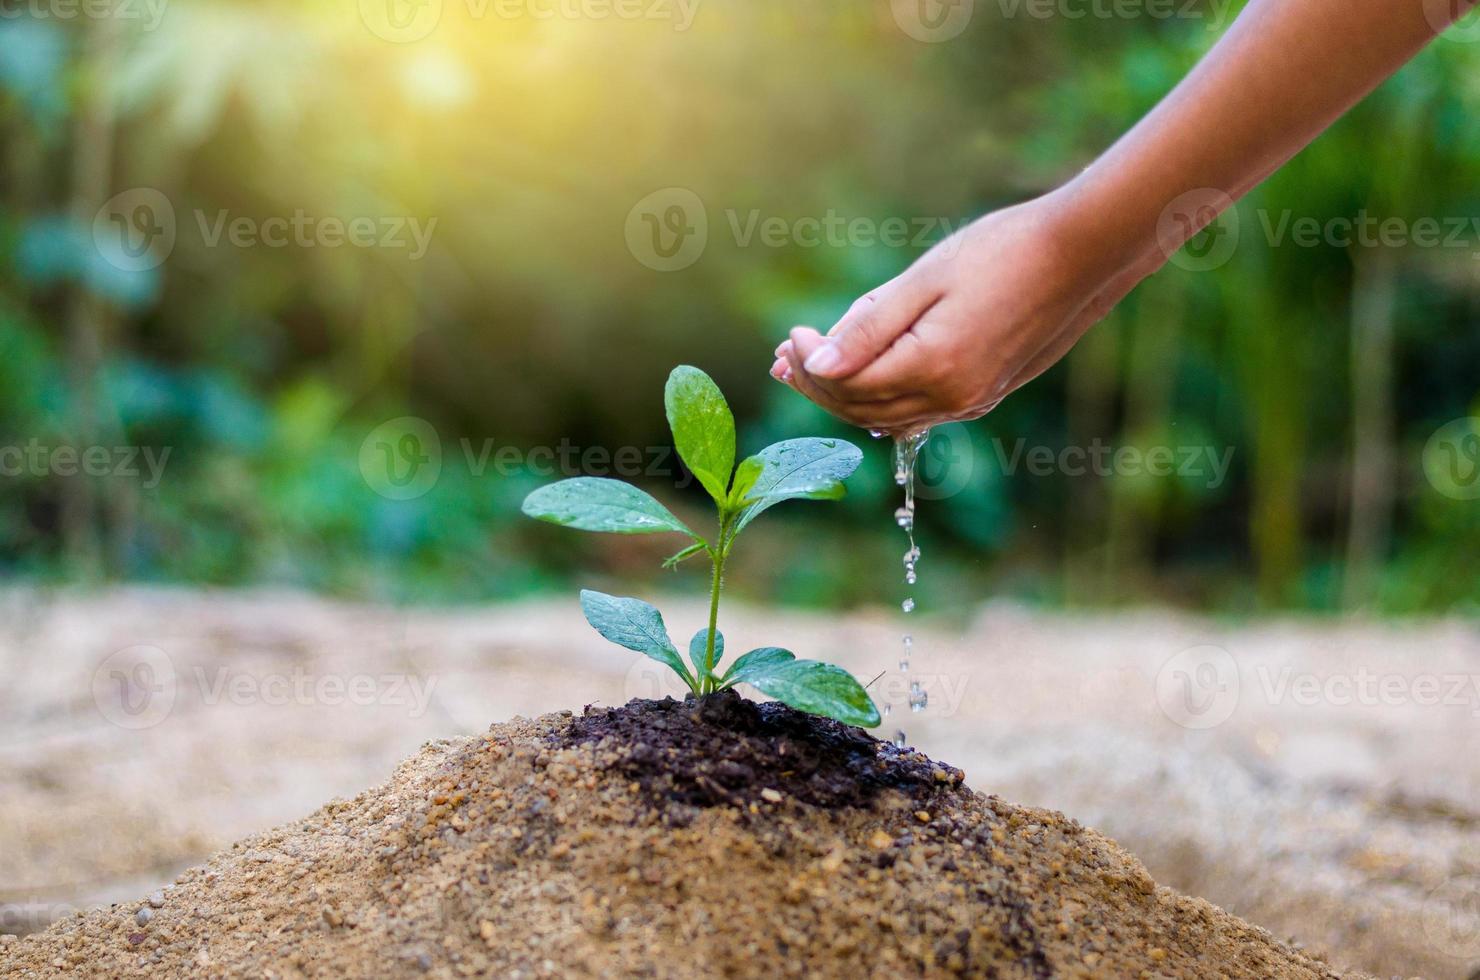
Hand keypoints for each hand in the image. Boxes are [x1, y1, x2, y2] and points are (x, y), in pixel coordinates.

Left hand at [770, 188, 1156, 433]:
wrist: (1083, 252)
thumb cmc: (1003, 251)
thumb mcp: (925, 281)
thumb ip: (869, 327)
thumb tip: (818, 365)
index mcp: (934, 368)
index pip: (848, 385)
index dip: (810, 365)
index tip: (790, 335)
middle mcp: (953, 398)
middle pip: (862, 409)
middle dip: (818, 385)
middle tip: (785, 354)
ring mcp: (972, 400)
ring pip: (888, 415)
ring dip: (845, 394)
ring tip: (809, 364)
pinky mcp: (984, 392)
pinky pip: (918, 410)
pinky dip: (882, 397)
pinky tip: (864, 374)